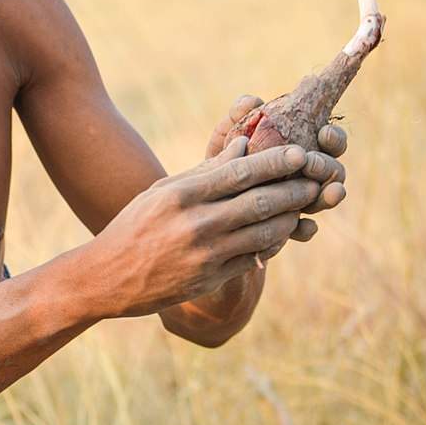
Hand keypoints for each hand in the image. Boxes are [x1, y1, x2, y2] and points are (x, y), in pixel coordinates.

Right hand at [93, 139, 321, 318]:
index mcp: (182, 194)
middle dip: (294, 189)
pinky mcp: (211, 279)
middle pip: (259, 201)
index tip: (300, 153)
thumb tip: (243, 145)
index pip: (239, 172)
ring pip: (263, 232)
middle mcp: (196, 223)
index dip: (275, 162)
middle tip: (316, 179)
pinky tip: (282, 233)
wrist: (108, 277)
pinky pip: (253, 259)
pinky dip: (272, 244)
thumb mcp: (162, 191)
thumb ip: (204, 170)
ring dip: (290, 218)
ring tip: (305, 206)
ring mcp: (205, 254)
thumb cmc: (135, 226)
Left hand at [203, 94, 347, 240]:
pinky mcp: (285, 227)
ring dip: (327, 197)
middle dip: (327, 166)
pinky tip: (303, 227)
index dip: (333, 137)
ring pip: (324, 199)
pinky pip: (303, 230)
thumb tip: (252, 101)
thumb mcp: (226, 135)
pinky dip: (305, 229)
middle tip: (311, 164)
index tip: (323, 133)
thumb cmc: (220, 157)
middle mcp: (306, 174)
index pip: (328, 139)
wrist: (202, 198)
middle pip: (333, 169)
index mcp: (300, 146)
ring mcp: (299, 201)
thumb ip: (238, 116)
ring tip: (324, 194)